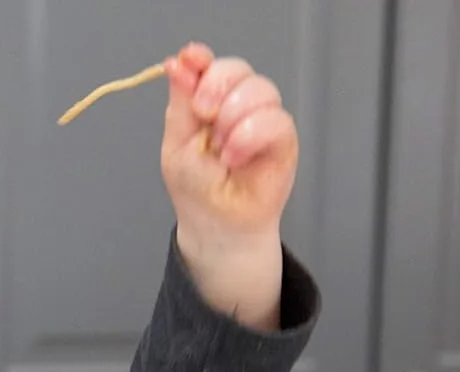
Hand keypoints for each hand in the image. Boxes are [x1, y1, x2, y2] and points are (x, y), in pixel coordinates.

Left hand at [160, 43, 296, 328]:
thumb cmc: (196, 188)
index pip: (208, 66)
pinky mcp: (283, 137)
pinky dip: (250, 136)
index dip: (201, 59)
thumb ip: (181, 104)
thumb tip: (178, 64)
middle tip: (204, 114)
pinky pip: (276, 118)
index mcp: (207, 101)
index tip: (191, 59)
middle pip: (237, 69)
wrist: (217, 224)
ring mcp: (262, 118)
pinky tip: (235, 157)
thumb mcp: (177, 144)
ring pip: (259, 89)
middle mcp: (236, 104)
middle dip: (217, 86)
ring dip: (234, 118)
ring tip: (221, 150)